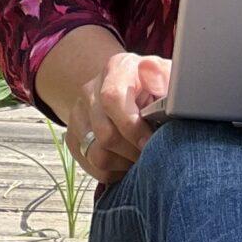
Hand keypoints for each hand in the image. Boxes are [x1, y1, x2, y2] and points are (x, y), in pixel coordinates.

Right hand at [67, 51, 171, 187]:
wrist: (132, 88)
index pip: (112, 99)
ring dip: (123, 164)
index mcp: (116, 70)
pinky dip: (112, 171)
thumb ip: (164, 78)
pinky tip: (127, 162)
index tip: (150, 143)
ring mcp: (78, 114)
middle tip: (152, 156)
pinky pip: (90, 165)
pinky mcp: (73, 136)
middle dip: (132, 151)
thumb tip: (154, 74)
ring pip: (95, 154)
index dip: (132, 127)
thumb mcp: (167, 76)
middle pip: (104, 133)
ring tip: (141, 159)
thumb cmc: (156, 86)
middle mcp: (91, 90)